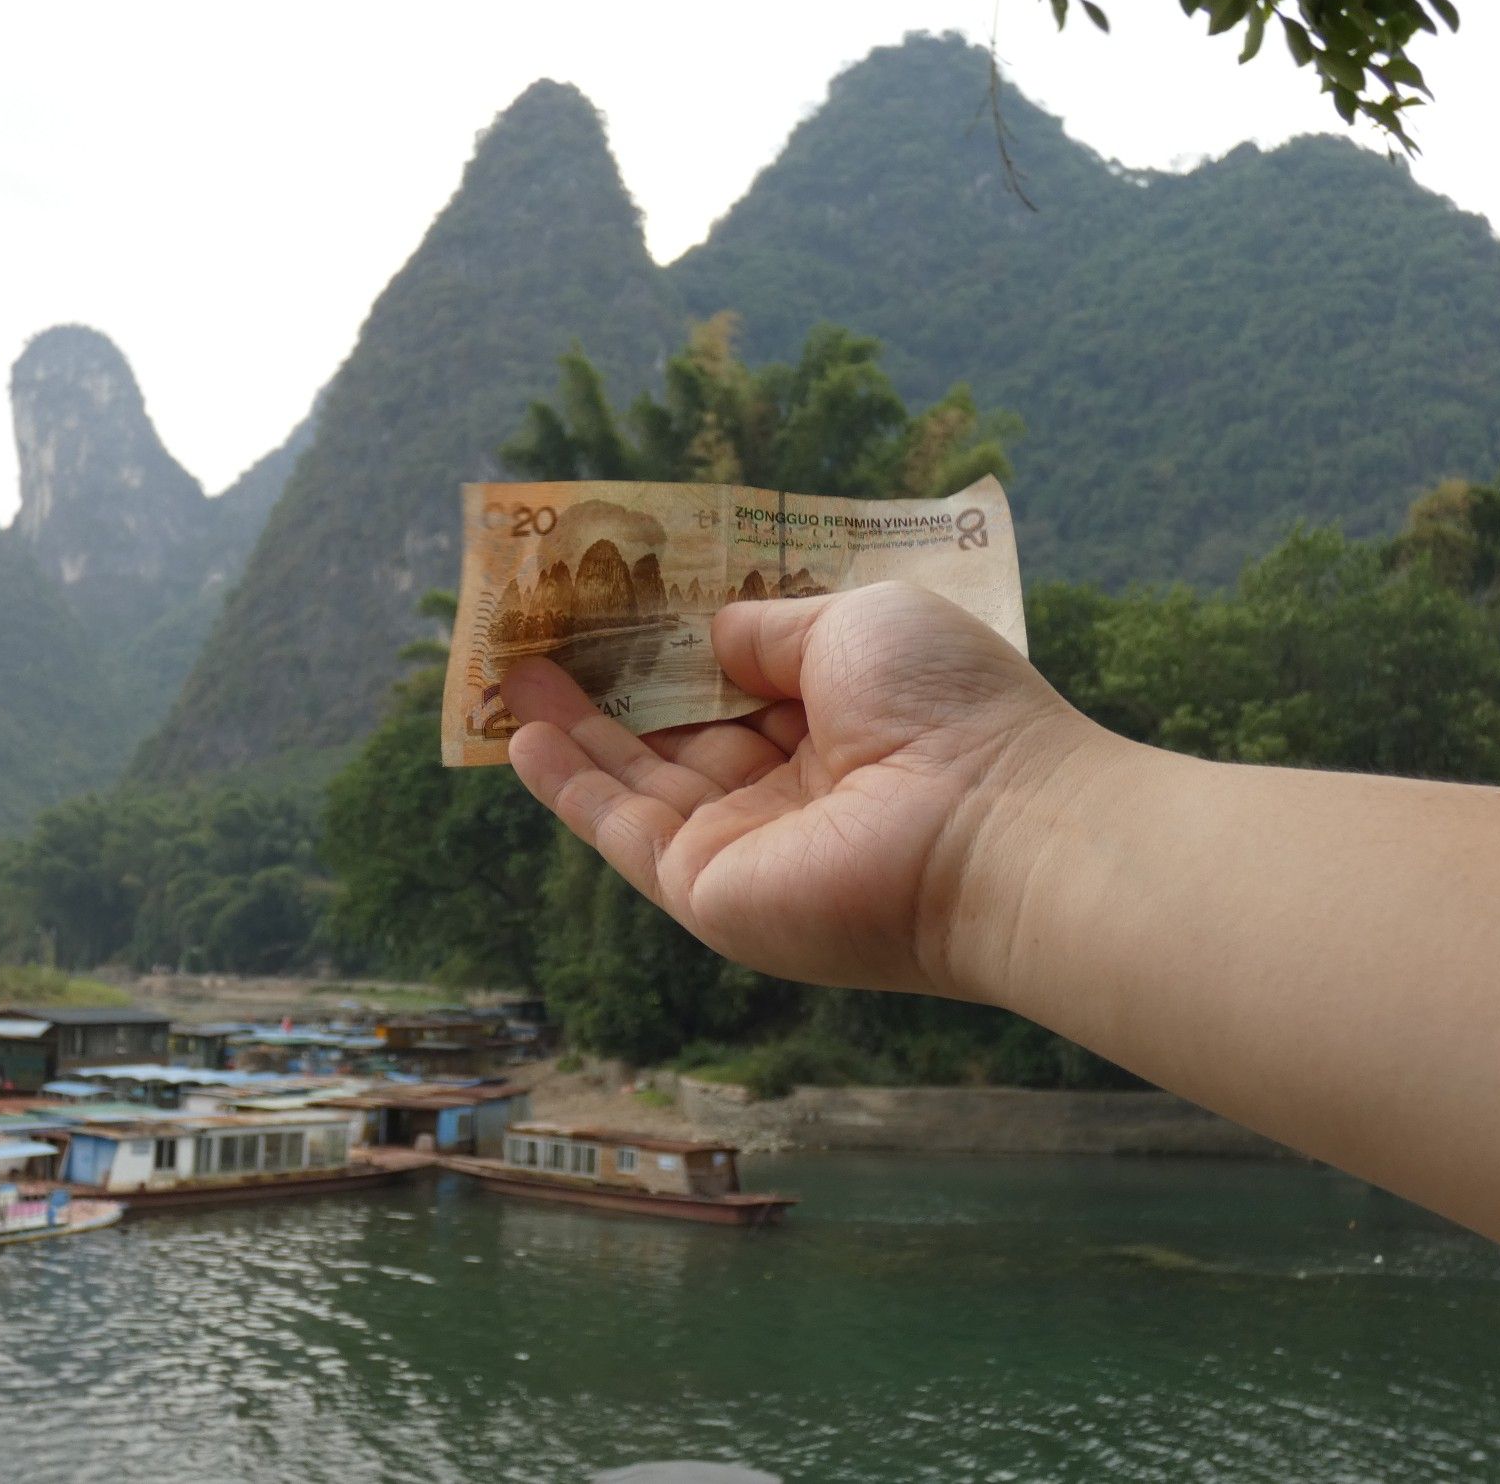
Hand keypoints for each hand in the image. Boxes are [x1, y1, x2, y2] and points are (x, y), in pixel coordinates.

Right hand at [502, 582, 1110, 999]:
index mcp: (841, 727)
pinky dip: (571, 788)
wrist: (989, 824)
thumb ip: (775, 629)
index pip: (743, 691)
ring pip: (640, 783)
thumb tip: (712, 631)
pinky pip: (625, 832)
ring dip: (574, 730)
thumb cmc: (948, 707)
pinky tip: (523, 738)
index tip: (621, 609)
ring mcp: (748, 847)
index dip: (681, 654)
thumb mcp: (857, 624)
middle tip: (547, 638)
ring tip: (510, 674)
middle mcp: (793, 792)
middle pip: (681, 738)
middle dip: (614, 689)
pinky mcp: (710, 891)